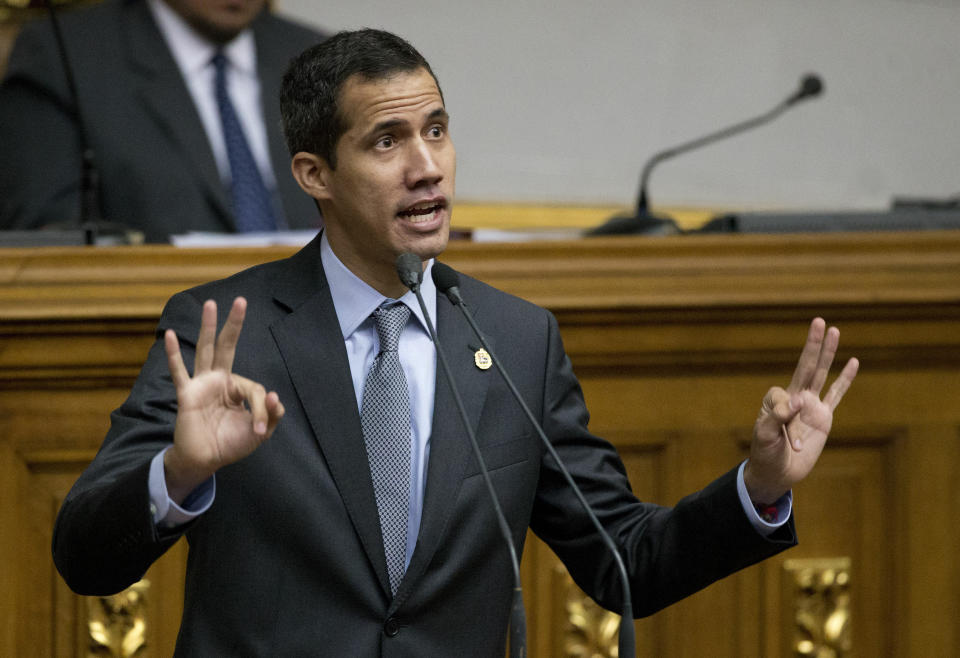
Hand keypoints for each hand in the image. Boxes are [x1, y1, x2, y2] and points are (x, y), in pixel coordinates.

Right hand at [163, 297, 284, 502]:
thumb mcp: (259, 431)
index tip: (260, 428)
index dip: (262, 408)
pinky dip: (173, 354)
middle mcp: (219, 381)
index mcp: (237, 388)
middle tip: (241, 300)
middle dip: (234, 324)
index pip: (255, 388)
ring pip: (205, 351)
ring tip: (210, 304)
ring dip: (207, 327)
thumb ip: (272, 414)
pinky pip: (179, 372)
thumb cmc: (230, 444)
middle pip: (227, 347)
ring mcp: (202, 385)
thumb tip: (276, 396)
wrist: (205, 461)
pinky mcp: (187, 394)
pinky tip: (169, 335)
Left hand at [744, 318, 858, 504]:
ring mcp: (811, 406)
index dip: (786, 414)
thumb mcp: (765, 436)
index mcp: (776, 400)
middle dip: (812, 345)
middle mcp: (794, 398)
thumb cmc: (765, 453)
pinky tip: (853, 362)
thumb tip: (798, 401)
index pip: (784, 395)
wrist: (777, 472)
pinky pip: (837, 394)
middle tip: (818, 320)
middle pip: (806, 366)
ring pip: (821, 374)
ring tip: (834, 330)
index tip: (789, 437)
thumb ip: (777, 417)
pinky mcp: (824, 418)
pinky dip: (844, 379)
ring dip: (828, 354)